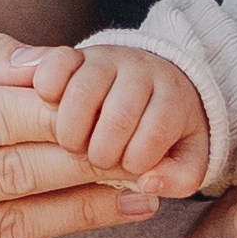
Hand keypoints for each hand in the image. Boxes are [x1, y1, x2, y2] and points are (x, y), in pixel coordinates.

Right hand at [0, 26, 163, 237]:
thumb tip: (60, 65)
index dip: (61, 112)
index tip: (119, 104)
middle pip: (12, 176)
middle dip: (90, 160)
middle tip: (154, 151)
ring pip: (16, 226)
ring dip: (87, 208)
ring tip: (142, 192)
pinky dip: (45, 230)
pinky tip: (86, 209)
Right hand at [23, 42, 210, 196]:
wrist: (156, 79)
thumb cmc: (169, 128)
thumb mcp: (188, 156)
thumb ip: (180, 177)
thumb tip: (148, 182)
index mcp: (172, 96)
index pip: (155, 131)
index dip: (136, 159)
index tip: (129, 166)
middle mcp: (140, 71)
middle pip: (118, 116)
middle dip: (103, 152)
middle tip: (98, 160)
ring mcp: (105, 59)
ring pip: (82, 93)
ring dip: (71, 132)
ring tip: (75, 145)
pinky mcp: (74, 55)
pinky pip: (56, 64)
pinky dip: (48, 88)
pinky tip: (52, 109)